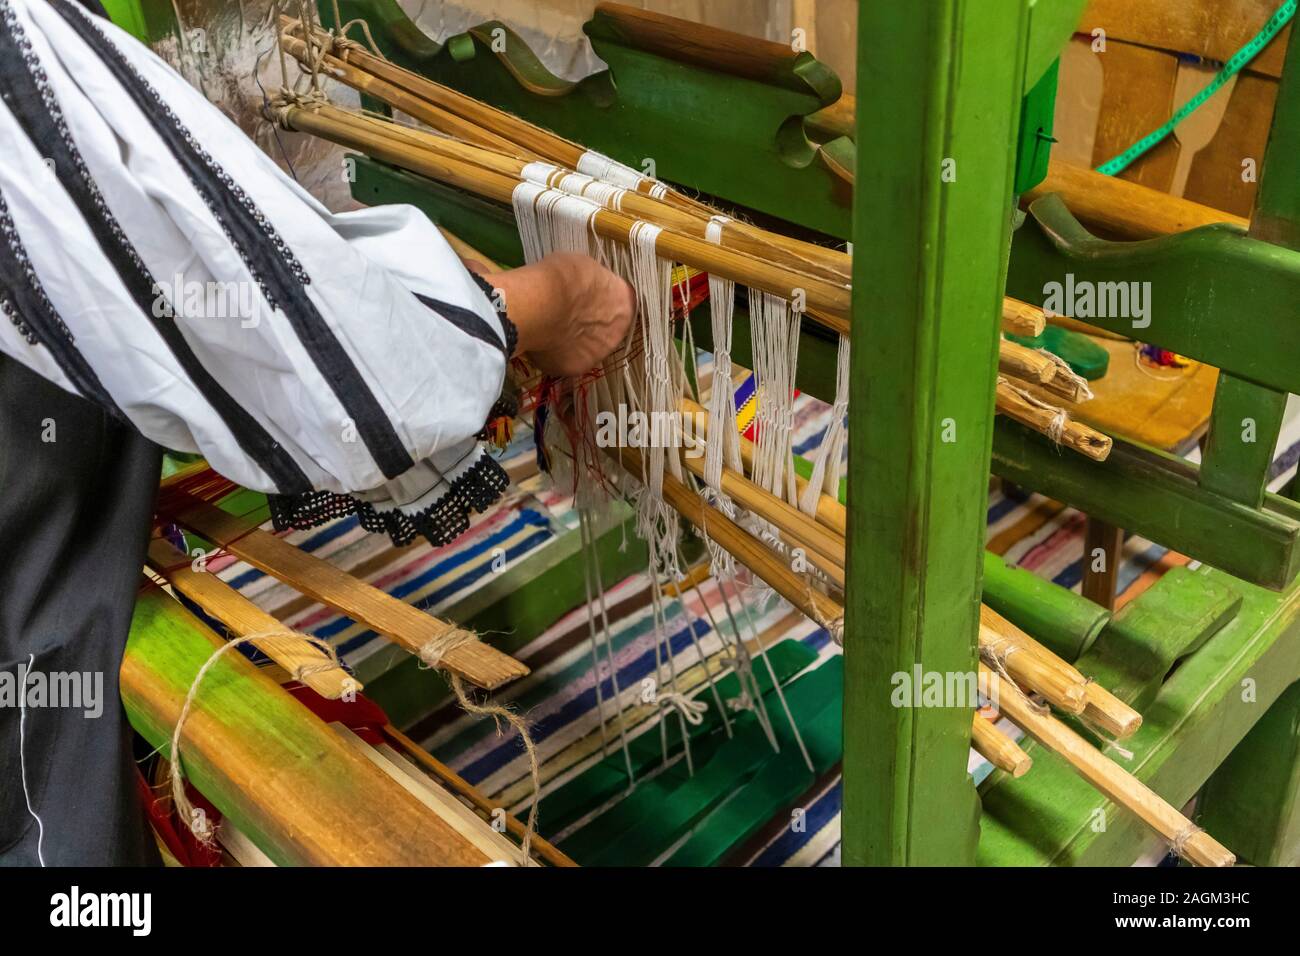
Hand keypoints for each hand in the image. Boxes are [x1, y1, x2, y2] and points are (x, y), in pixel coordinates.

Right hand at [475, 253, 634, 376]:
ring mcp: (598, 354)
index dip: (602, 301)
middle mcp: (618, 333)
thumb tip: (585, 292)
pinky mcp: (577, 369)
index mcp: (624, 303)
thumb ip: (591, 286)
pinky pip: (567, 361)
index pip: (620, 304)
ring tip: (552, 330)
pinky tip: (543, 343)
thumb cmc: (562, 277)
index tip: (586, 298)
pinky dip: (557, 355)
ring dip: (574, 342)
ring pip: (587, 348)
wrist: (539, 304)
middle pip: (606, 330)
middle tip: (568, 317)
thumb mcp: (583, 268)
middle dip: (590, 325)